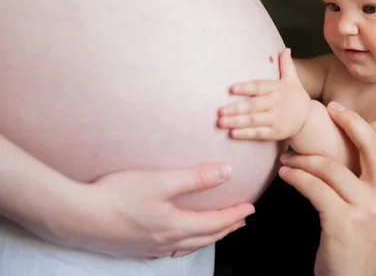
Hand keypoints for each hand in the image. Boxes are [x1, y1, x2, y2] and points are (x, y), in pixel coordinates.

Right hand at [41, 163, 254, 259]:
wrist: (77, 216)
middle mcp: (166, 241)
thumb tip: (227, 172)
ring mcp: (150, 248)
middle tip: (241, 220)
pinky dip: (184, 244)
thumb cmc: (117, 195)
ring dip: (208, 237)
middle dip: (227, 228)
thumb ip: (196, 177)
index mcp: (176, 226)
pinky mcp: (134, 248)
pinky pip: (169, 250)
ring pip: (188, 246)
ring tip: (216, 230)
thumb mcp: (161, 181)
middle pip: (206, 237)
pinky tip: (178, 241)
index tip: (251, 207)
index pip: (216, 222)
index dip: (235, 214)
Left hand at [217, 48, 310, 139]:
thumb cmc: (295, 97)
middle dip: (236, 109)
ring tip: (220, 122)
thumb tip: (285, 49)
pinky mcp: (274, 132)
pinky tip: (232, 134)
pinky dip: (245, 134)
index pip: (259, 87)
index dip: (245, 88)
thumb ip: (287, 65)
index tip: (231, 89)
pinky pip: (258, 134)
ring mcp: (275, 119)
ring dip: (236, 122)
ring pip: (253, 121)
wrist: (308, 119)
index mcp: (277, 89)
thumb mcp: (293, 79)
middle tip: (220, 111)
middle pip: (253, 106)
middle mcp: (275, 104)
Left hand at [278, 102, 375, 275]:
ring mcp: (367, 209)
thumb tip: (353, 141)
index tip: (349, 114)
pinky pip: (314, 187)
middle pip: (371, 145)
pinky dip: (295, 177)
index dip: (374, 124)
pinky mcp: (343, 221)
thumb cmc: (359, 239)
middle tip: (328, 109)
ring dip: (303, 158)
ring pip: (331, 167)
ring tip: (288, 158)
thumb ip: (373, 180)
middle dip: (349, 121)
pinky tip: (286, 174)